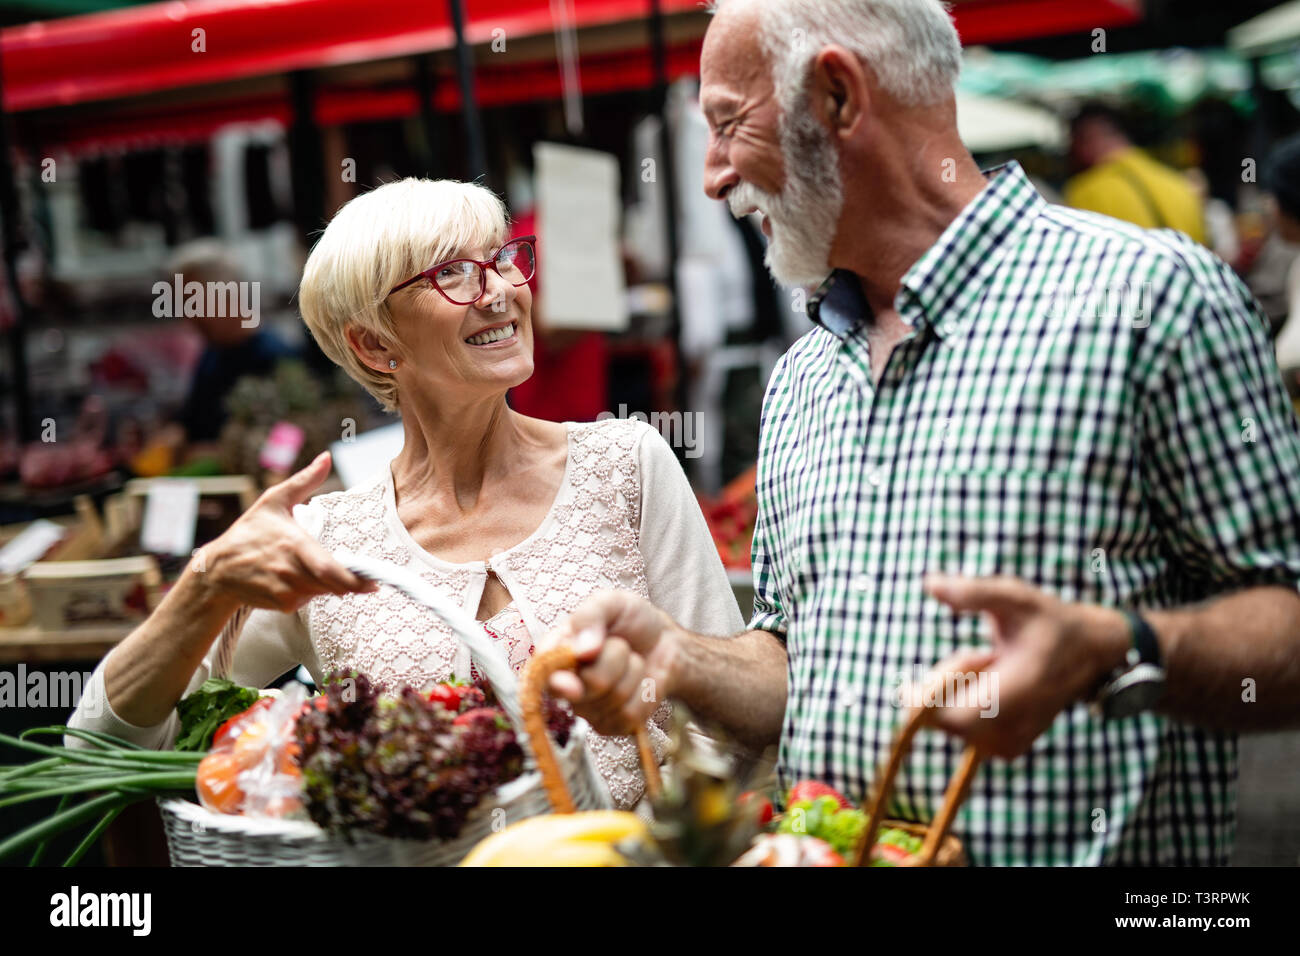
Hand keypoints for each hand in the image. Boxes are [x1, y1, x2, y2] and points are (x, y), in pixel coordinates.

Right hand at [194, 451, 377, 613]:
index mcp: (293, 545)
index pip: (328, 569)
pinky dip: (310, 592)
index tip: (373, 584)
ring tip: (309, 566)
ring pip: (322, 592)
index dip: (353, 580)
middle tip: (364, 580)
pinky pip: (308, 600)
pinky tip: (295, 578)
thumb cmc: (248, 532)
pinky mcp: (282, 605)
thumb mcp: (274, 501)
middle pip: (331, 585)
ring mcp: (285, 591)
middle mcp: (289, 571)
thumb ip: (304, 481)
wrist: (217, 570)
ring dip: (327, 583)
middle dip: (349, 583)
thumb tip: (326, 458)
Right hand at [539, 590, 680, 735]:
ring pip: (615, 696)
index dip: (556, 681)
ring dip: (633, 671)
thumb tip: (581, 650)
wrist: (664, 641)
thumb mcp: (610, 602)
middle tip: (620, 644)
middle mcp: (566, 684)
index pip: (543, 673)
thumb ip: (590, 616)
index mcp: (557, 652)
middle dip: (616, 658)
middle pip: (591, 682)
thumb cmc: (630, 620)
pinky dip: (644, 693)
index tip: (570, 684)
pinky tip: (639, 683)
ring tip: (630, 660)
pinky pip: (630, 714)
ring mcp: (588, 709)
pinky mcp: (612, 725)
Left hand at [918, 574, 1129, 758]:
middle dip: (945, 682)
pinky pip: (962, 732)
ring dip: (956, 692)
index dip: (925, 699)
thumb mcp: (1014, 596)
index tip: (920, 675)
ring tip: (994, 667)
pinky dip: (966, 705)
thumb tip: (929, 583)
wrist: (1088, 652)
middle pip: (942, 720)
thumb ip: (973, 591)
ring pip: (949, 725)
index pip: (951, 716)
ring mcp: (1011, 743)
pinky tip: (994, 686)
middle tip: (982, 654)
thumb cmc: (1047, 620)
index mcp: (1019, 690)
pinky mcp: (1007, 749)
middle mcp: (1015, 726)